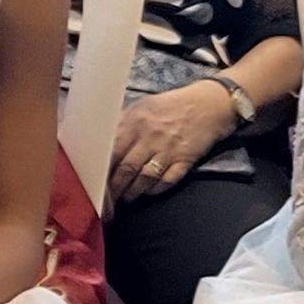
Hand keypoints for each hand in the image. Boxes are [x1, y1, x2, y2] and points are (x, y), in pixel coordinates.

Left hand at [110, 82, 238, 205]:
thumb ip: (122, 123)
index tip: (94, 182)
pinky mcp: (186, 159)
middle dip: (114, 189)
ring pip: (145, 178)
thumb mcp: (143, 106)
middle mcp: (150, 136)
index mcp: (135, 121)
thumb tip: (100, 142)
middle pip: (126, 169)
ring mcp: (168, 149)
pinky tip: (149, 192)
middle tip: (108, 200)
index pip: (110, 152)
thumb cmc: (171, 105)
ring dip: (133, 192)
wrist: (209, 103)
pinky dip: (156, 189)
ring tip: (126, 198)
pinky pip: (168, 180)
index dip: (101, 170)